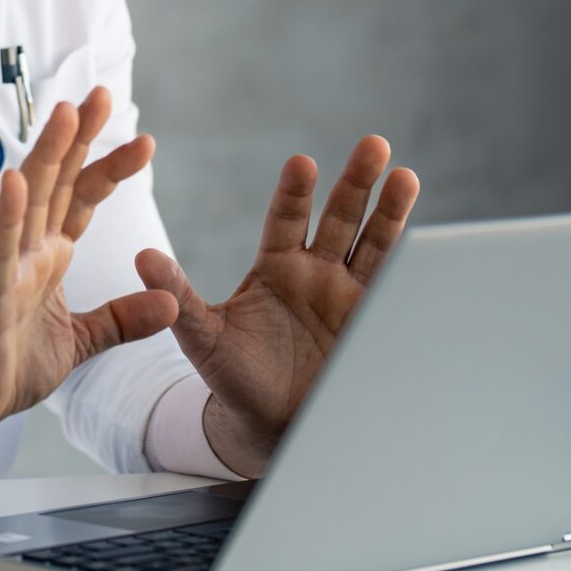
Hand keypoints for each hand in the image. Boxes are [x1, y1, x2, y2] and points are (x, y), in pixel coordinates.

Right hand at [0, 88, 173, 468]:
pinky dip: (6, 216)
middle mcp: (27, 252)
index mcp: (48, 258)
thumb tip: (170, 301)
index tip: (144, 141)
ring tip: (64, 114)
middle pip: (57, 183)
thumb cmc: (5, 366)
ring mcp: (4, 268)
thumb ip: (122, 319)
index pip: (83, 199)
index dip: (110, 168)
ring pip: (28, 201)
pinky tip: (15, 182)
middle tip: (100, 94)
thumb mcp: (81, 341)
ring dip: (46, 157)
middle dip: (78, 138)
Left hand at [133, 137, 418, 477]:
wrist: (272, 424)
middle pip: (339, 218)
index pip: (286, 218)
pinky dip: (411, 266)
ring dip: (390, 213)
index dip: (296, 192)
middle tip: (373, 146)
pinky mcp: (371, 322)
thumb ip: (177, 296)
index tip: (303, 164)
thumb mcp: (202, 337)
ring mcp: (348, 294)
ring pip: (374, 244)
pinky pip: (392, 288)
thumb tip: (141, 258)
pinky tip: (430, 240)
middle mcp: (316, 271)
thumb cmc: (234, 376)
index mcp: (276, 265)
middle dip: (357, 184)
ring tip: (405, 177)